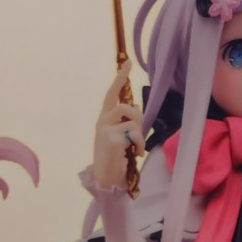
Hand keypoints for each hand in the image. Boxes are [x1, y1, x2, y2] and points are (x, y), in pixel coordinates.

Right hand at [92, 62, 143, 190]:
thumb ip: (125, 121)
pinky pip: (134, 133)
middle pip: (125, 106)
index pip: (111, 93)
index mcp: (104, 118)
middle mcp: (102, 121)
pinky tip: (136, 154)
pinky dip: (139, 144)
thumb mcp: (120, 136)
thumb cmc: (114, 158)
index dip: (120, 78)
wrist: (106, 179)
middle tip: (139, 134)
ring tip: (137, 147)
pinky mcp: (112, 139)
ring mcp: (105, 129)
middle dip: (138, 117)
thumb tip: (136, 106)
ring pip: (132, 119)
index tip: (128, 63)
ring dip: (139, 134)